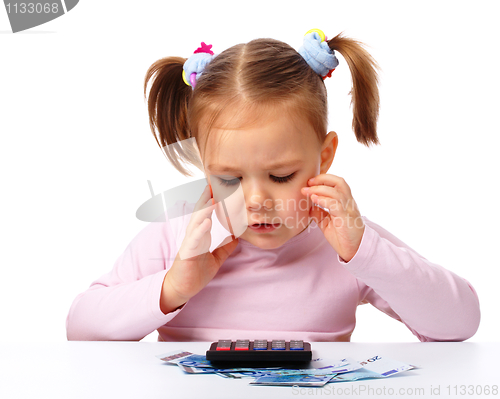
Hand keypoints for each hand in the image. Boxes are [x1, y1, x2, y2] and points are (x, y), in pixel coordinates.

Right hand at [160, 185, 238, 313]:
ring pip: (196, 222)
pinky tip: (207, 222)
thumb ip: (225, 248)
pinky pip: (194, 239)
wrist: (182, 288)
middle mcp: (194, 235)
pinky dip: (200, 230)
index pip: (206, 213)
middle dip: (206, 198)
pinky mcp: (187, 253)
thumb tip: (237, 238)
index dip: (212, 200)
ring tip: (213, 198)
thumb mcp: (216, 258)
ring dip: (204, 209)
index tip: (220, 187)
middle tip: (214, 183)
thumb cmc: (196, 272)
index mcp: (201, 234)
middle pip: (200, 212)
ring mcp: (189, 243)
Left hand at [301, 174, 363, 261]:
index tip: (310, 182)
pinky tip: (314, 199)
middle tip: (308, 183)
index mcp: (345, 202)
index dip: (323, 179)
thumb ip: (319, 214)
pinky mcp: (346, 218)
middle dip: (322, 179)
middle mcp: (348, 203)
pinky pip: (335, 205)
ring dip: (319, 189)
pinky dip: (323, 200)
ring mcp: (348, 209)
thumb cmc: (342, 236)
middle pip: (338, 182)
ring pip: (336, 192)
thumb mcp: (327, 223)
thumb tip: (310, 206)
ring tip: (307, 191)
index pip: (337, 183)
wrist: (353, 250)